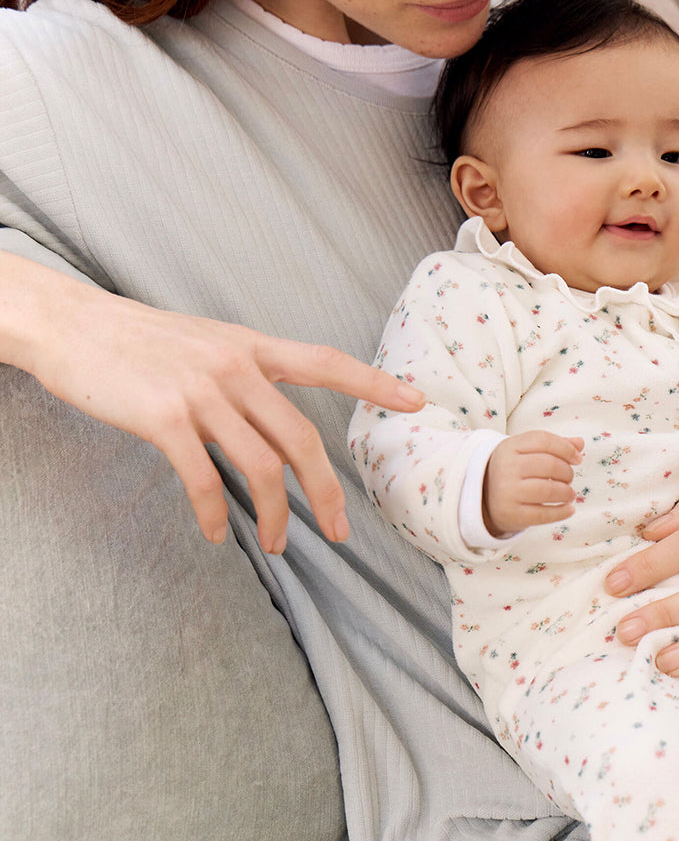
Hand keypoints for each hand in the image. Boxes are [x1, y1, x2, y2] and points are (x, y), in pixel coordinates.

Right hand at [17, 267, 423, 553]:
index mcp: (252, 346)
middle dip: (327, 491)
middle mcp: (236, 366)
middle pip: (302, 437)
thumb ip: (245, 375)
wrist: (74, 325)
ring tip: (276, 542)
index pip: (326, 362)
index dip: (374, 383)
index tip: (417, 400)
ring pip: (260, 465)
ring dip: (275, 514)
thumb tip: (270, 421)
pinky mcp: (164, 417)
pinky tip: (215, 532)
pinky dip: (214, 513)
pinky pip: (203, 478)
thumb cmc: (141, 341)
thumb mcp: (207, 343)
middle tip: (339, 530)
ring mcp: (201, 391)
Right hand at [483, 431, 583, 534]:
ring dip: (566, 492)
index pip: (544, 440)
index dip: (566, 448)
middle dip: (567, 472)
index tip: (577, 458)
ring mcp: (507, 492)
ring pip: (548, 490)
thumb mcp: (526, 452)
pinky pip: (544, 514)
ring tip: (569, 493)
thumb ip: (553, 445)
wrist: (485, 497)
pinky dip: (561, 512)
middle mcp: (506, 467)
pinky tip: (568, 509)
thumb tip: (579, 443)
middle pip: (549, 465)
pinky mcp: (512, 514)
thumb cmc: (513, 470)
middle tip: (569, 478)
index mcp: (509, 447)